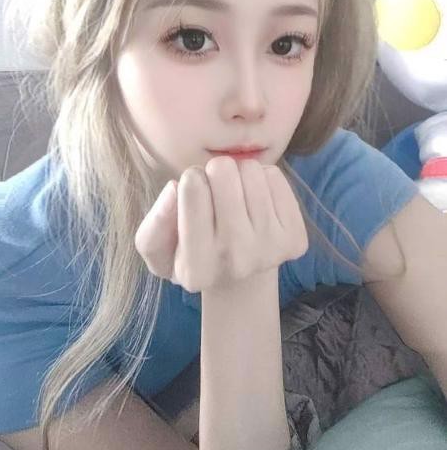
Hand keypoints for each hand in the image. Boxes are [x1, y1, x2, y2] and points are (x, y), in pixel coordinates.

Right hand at [134, 156, 307, 293]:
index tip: (192, 196)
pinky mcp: (295, 239)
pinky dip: (262, 181)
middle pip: (224, 170)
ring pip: (251, 170)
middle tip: (215, 195)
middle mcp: (236, 260)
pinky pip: (275, 177)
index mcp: (196, 267)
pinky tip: (255, 204)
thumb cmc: (190, 253)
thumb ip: (153, 222)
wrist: (239, 279)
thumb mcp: (156, 248)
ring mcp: (271, 250)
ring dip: (238, 176)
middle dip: (214, 173)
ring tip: (235, 199)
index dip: (189, 180)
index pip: (192, 187)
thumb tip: (175, 188)